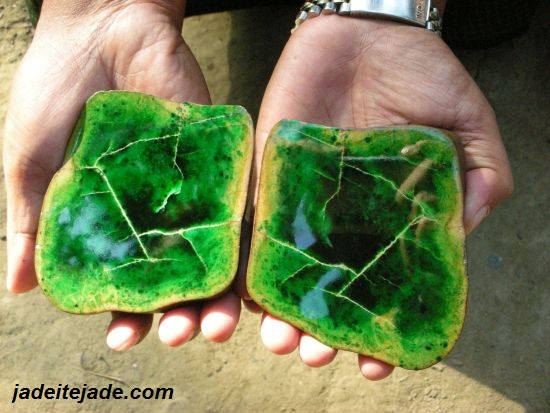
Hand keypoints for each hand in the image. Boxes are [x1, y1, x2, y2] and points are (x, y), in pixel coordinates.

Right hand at [4, 0, 239, 349]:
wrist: (101, 26)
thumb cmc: (55, 93)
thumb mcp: (31, 165)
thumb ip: (32, 225)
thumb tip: (18, 290)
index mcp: (112, 223)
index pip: (123, 285)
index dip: (124, 315)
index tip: (123, 339)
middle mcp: (155, 215)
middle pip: (176, 279)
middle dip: (178, 314)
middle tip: (179, 336)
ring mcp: (190, 191)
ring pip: (211, 255)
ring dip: (216, 293)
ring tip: (216, 323)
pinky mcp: (220, 162)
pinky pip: (238, 207)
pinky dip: (244, 243)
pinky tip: (247, 274)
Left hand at [254, 16, 512, 379]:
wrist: (371, 30)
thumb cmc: (423, 75)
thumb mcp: (467, 130)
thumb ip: (476, 183)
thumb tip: (463, 235)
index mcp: (389, 220)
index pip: (382, 288)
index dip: (380, 331)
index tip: (374, 364)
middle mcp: (343, 220)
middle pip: (325, 290)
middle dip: (318, 330)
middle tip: (314, 356)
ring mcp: (302, 200)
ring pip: (283, 268)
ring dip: (277, 310)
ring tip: (278, 338)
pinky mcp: (267, 173)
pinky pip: (251, 221)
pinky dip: (244, 259)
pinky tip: (242, 294)